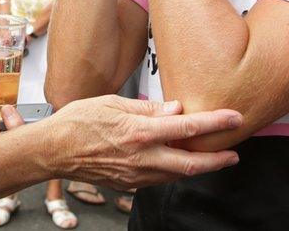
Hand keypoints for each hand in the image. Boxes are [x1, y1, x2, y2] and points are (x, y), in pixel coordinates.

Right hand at [43, 95, 240, 189]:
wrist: (53, 151)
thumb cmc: (78, 121)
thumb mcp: (114, 102)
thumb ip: (148, 108)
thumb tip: (176, 109)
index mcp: (140, 132)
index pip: (187, 128)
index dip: (215, 123)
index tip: (235, 118)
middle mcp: (142, 157)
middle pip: (191, 164)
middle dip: (217, 160)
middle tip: (234, 154)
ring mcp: (136, 175)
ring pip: (176, 175)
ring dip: (196, 167)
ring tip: (210, 157)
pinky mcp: (128, 185)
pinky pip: (158, 179)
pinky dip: (172, 171)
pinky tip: (175, 161)